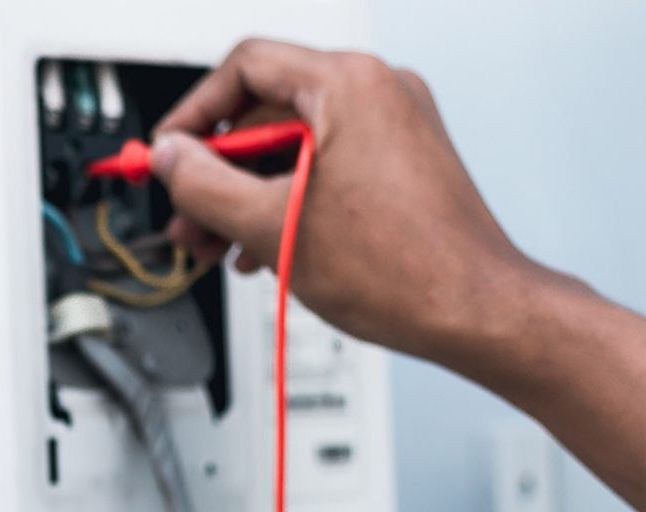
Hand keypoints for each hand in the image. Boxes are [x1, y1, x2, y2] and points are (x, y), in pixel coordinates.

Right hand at [153, 38, 560, 371]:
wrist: (477, 311)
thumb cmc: (404, 270)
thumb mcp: (270, 226)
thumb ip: (203, 184)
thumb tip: (169, 158)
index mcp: (349, 85)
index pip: (245, 67)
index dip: (193, 113)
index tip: (167, 153)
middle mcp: (379, 91)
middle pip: (268, 111)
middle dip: (218, 170)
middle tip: (188, 217)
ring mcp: (397, 125)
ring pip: (295, 145)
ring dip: (248, 192)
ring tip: (220, 245)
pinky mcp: (405, 161)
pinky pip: (327, 164)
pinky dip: (289, 198)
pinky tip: (265, 246)